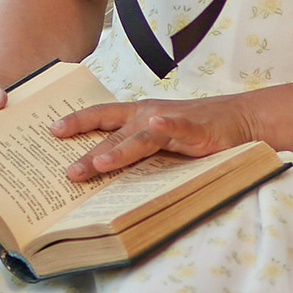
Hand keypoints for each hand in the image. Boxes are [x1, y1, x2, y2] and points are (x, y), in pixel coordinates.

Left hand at [50, 95, 258, 181]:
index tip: (52, 131)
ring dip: (118, 151)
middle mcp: (149, 116)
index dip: (78, 122)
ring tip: (98, 163)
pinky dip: (168, 126)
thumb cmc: (197, 131)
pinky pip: (179, 127)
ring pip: (139, 138)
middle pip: (114, 135)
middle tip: (68, 174)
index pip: (102, 117)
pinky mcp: (196, 130)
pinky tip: (156, 125)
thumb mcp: (161, 142)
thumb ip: (137, 154)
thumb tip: (103, 176)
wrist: (241, 119)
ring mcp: (172, 122)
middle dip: (89, 153)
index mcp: (139, 116)